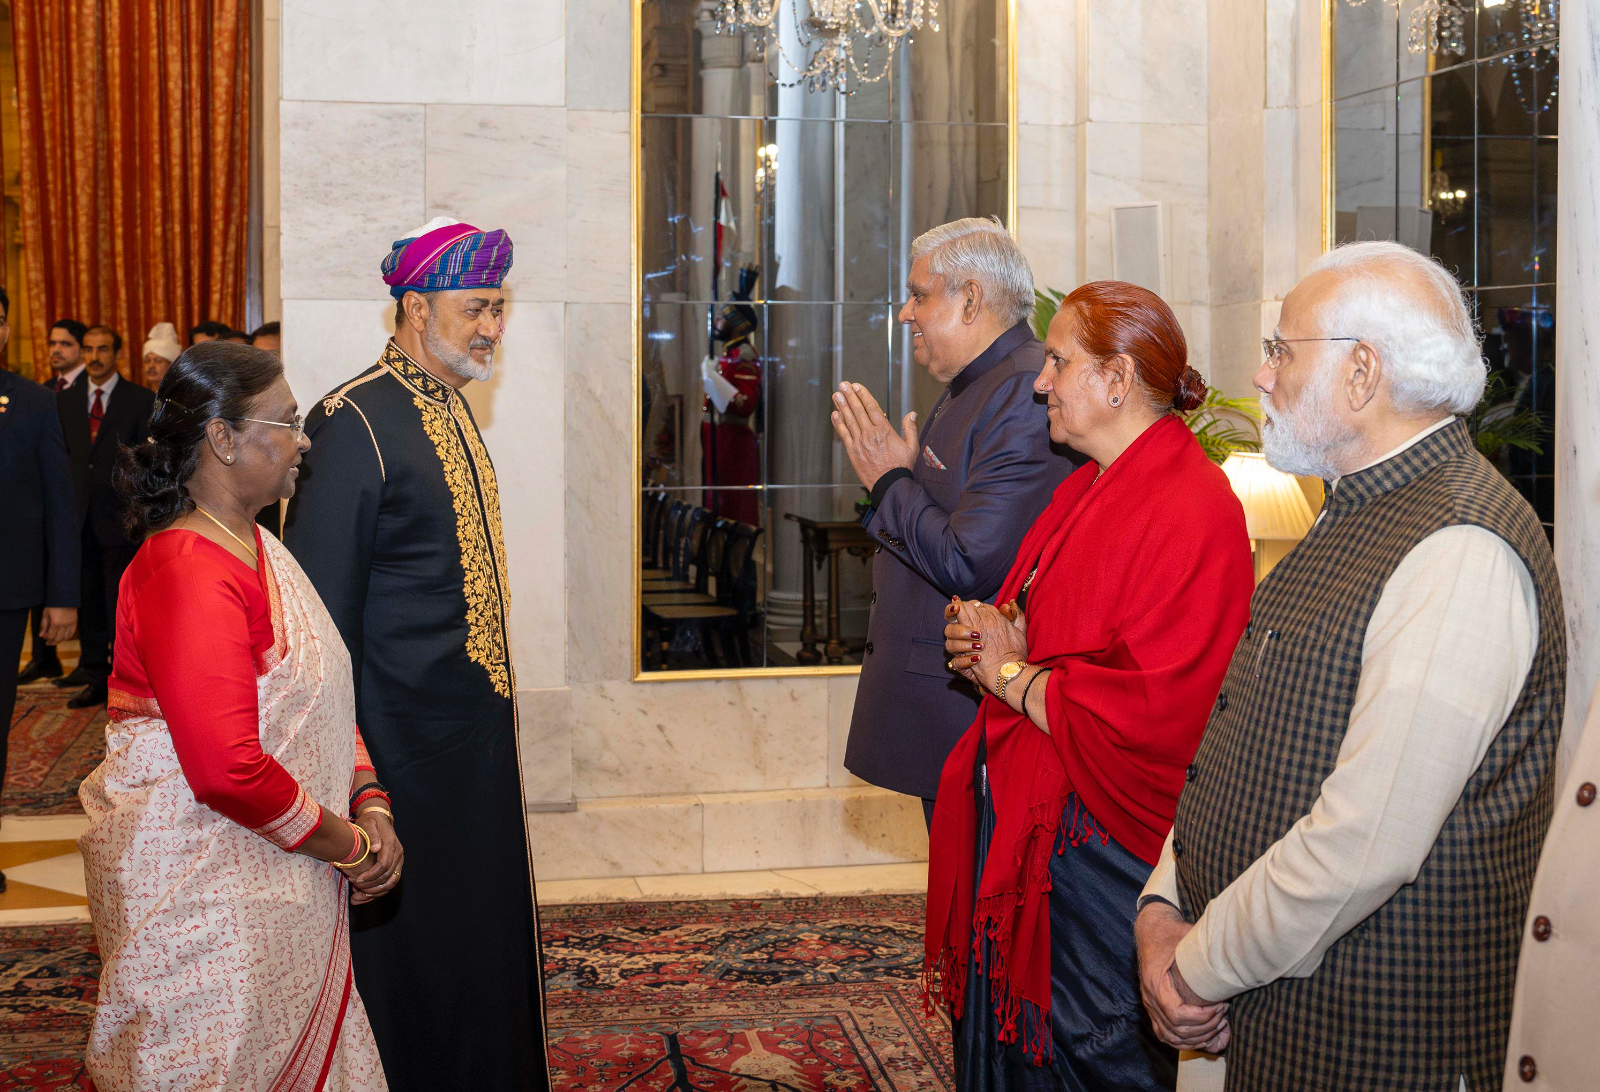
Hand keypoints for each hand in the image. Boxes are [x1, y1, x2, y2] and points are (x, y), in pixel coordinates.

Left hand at [39, 607, 76, 644]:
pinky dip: (67, 637)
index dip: (46, 638)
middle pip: (58, 638)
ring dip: (60, 641)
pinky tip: (63, 638)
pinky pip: (71, 633)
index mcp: (55, 623)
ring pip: (65, 637)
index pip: (50, 635)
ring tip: (55, 641)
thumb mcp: (45, 614)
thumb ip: (43, 625)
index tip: (43, 637)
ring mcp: (70, 624)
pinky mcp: (75, 623)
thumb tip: (41, 635)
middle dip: (52, 642)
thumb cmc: (54, 605)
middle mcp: (63, 625)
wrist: (65, 598)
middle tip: (48, 643)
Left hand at [347, 810, 403, 903]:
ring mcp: (398, 861)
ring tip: (357, 897)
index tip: (357, 879)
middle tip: (354, 887)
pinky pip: (389, 882)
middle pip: (387, 877)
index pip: (384, 865)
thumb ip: (372, 835)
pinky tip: (363, 896)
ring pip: (390, 883)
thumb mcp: (369, 823)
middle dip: (370, 886)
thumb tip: (376, 848)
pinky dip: (377, 892)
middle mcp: (398, 854)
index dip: (371, 875)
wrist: (379, 818)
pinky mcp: (395, 865)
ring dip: (374, 893)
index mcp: (391, 845)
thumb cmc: (371, 821)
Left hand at [830, 382, 916, 491]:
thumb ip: (910, 429)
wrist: (890, 485)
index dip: (863, 395)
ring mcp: (860, 443)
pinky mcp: (853, 452)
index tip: (857, 386)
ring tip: (836, 394)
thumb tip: (912, 414)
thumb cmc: (902, 468)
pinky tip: (834, 414)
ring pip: (849, 420)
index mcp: (885, 430)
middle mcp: (870, 434)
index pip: (872, 407)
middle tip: (843, 385)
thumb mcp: (912, 447)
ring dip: (842, 406)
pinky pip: (844, 435)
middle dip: (850, 396)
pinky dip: (838, 424)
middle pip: (858, 410)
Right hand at [944, 597, 1027, 693]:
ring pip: (950, 645)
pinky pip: (955, 663)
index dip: (953, 608)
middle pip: (949, 629)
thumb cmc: (1012, 649)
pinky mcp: (963, 666)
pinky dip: (965, 660)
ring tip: (980, 646)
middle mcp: (964, 638)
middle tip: (977, 634)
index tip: (958, 607)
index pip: (955, 613)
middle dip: (961, 629)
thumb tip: (1010, 603)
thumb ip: (1013, 615)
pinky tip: (976, 659)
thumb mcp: (1016, 631)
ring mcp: (962, 652)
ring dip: (964, 645)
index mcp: (972, 624)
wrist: (1010, 671)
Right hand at [1135, 902, 1230, 1051]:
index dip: (1201, 1018)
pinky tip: (1203, 1035)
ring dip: (1197, 1038)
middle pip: (1177, 1030)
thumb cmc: (1171, 933)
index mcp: (1156, 984)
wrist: (1152, 930)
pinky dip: (1185, 1041)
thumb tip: (1231, 956)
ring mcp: (1150, 1006)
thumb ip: (1205, 951)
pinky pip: (1166, 1035)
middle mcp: (1150, 999)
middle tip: (1224, 1015)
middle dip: (1205, 1028)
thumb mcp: (1187, 938)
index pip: (1177, 1015)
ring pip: (1171, 1037)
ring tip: (1217, 1025)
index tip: (1219, 1007)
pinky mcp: (1154, 1008)